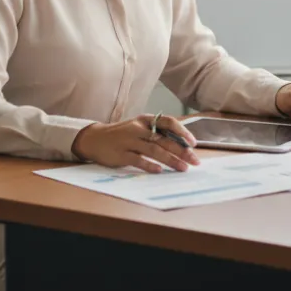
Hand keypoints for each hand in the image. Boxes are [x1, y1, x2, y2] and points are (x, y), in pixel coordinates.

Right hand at [72, 115, 200, 172]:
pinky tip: (160, 171)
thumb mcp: (139, 127)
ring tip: (183, 168)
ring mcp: (129, 141)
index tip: (193, 144)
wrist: (95, 139)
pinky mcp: (121, 155)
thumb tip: (182, 145)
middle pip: (164, 139)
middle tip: (195, 161)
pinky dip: (150, 166)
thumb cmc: (123, 134)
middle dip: (182, 151)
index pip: (168, 122)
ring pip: (154, 150)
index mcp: (145, 120)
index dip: (182, 132)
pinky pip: (138, 160)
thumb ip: (156, 133)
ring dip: (171, 160)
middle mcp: (138, 128)